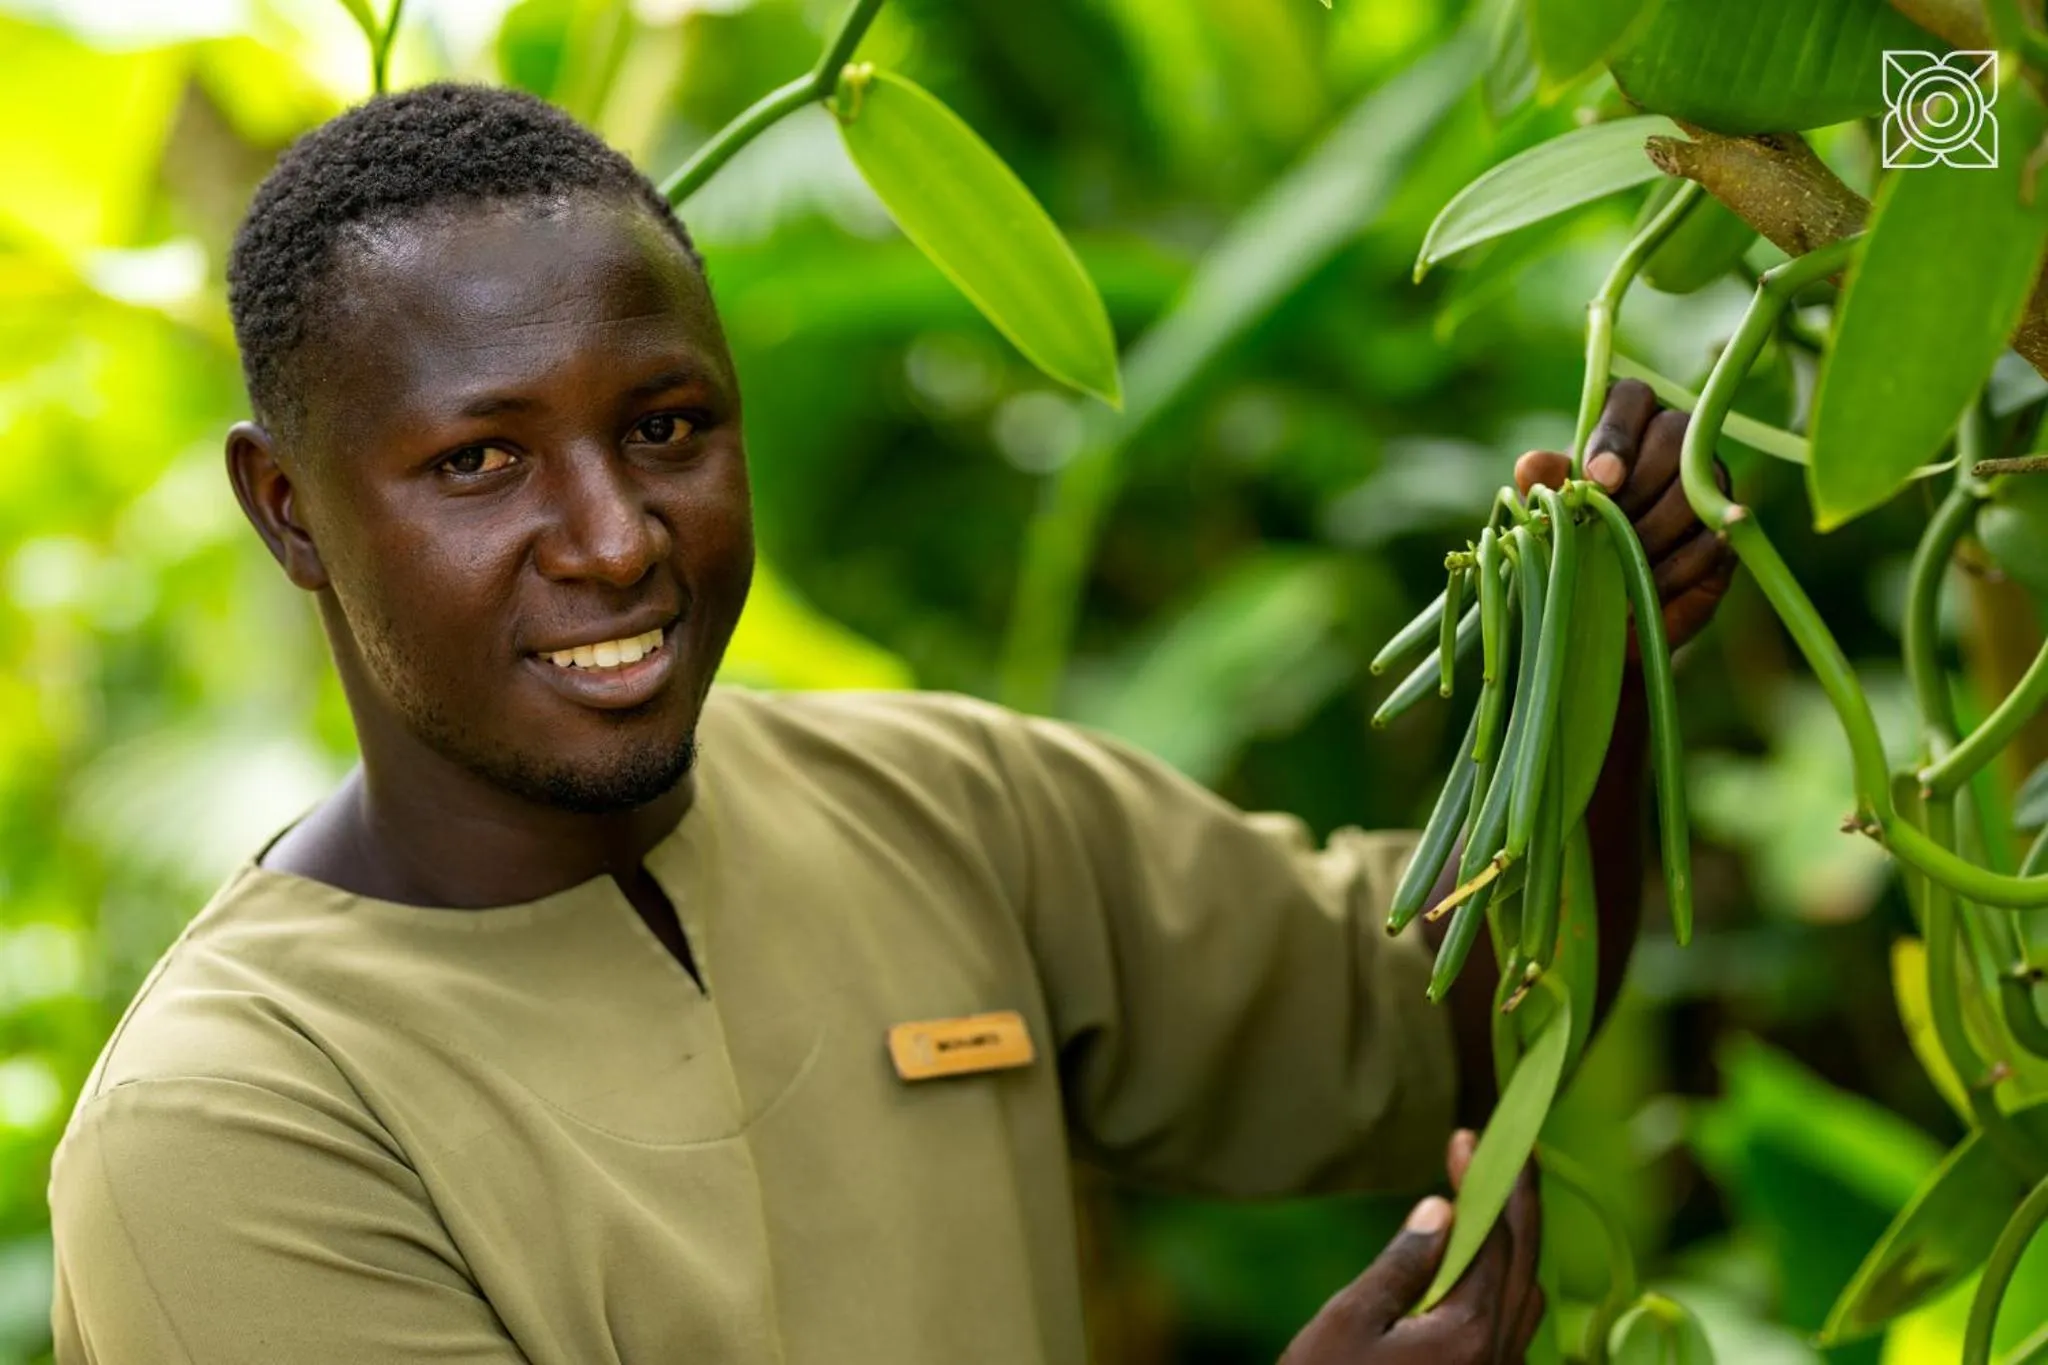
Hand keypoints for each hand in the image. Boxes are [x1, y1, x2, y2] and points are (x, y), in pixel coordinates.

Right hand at [1278, 1129, 1543, 1364]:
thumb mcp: (1349, 1322)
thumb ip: (1403, 1264)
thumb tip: (1442, 1208)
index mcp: (1467, 1333)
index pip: (1496, 1236)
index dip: (1490, 1178)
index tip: (1469, 1134)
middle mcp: (1497, 1357)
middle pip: (1525, 1261)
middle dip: (1518, 1198)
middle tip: (1503, 1146)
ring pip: (1526, 1295)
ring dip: (1516, 1239)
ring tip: (1494, 1194)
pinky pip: (1511, 1324)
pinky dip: (1504, 1278)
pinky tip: (1477, 1262)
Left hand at [1512, 378, 1735, 651]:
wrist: (1602, 595)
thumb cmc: (1572, 531)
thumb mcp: (1551, 508)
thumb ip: (1545, 483)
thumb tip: (1531, 467)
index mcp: (1628, 422)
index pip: (1632, 398)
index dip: (1616, 434)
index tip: (1599, 480)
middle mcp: (1677, 442)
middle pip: (1674, 435)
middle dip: (1638, 484)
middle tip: (1606, 525)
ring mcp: (1708, 485)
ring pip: (1695, 488)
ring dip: (1653, 529)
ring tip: (1617, 561)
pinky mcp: (1722, 534)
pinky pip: (1711, 542)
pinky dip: (1673, 569)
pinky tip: (1643, 588)